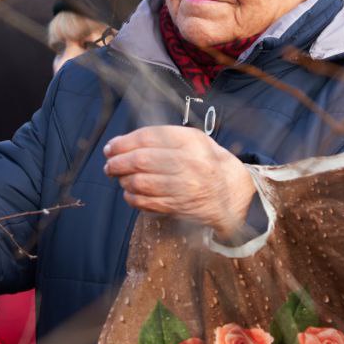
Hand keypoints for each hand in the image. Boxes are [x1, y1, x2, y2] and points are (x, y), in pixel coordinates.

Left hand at [103, 125, 255, 237]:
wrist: (234, 192)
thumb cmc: (208, 162)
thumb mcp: (194, 140)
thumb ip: (163, 138)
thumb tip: (124, 142)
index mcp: (190, 141)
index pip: (148, 137)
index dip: (124, 142)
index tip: (111, 147)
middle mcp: (188, 163)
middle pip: (141, 160)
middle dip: (118, 162)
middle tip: (109, 164)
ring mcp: (184, 187)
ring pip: (141, 182)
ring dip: (123, 180)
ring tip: (119, 177)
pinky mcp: (180, 206)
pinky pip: (147, 202)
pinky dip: (132, 197)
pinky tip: (130, 192)